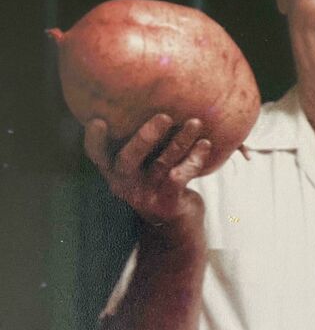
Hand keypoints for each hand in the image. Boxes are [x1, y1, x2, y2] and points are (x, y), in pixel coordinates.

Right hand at [84, 113, 210, 231]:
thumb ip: (144, 144)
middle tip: (165, 116)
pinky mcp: (166, 204)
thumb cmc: (161, 185)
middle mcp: (124, 185)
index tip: (97, 120)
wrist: (177, 228)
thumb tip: (159, 101)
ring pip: (161, 164)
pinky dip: (194, 158)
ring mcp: (145, 196)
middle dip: (146, 136)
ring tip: (195, 122)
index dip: (94, 140)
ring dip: (181, 140)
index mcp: (114, 172)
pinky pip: (180, 177)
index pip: (97, 156)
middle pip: (128, 159)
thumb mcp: (145, 167)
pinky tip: (205, 144)